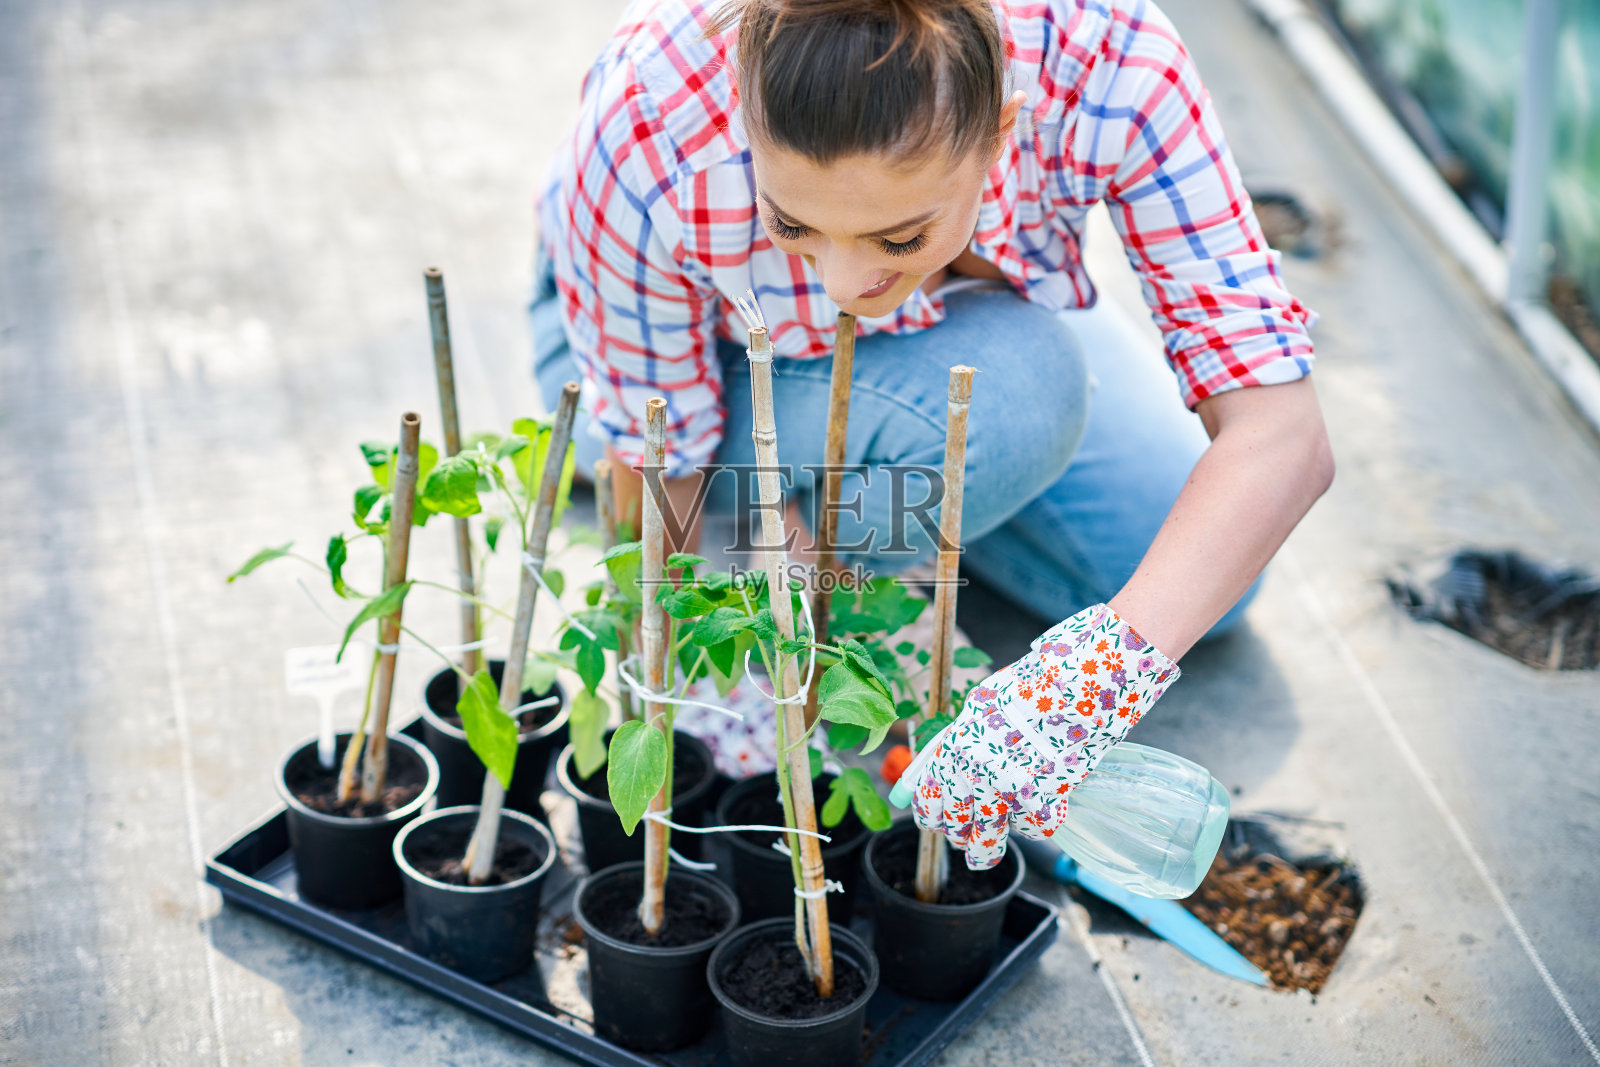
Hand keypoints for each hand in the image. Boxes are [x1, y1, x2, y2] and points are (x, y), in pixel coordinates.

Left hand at [908, 604, 1178, 868]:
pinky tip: (1037, 807)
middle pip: (955, 826)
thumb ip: (962, 742)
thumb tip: (945, 769)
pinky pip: (1032, 828)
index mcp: (954, 747)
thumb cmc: (1031, 688)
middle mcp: (973, 773)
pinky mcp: (1040, 802)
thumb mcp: (982, 707)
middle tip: (965, 840)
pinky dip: (1034, 822)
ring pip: (986, 840)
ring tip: (986, 856)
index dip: (932, 815)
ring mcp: (1006, 791)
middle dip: (959, 837)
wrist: (1076, 684)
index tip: (938, 821)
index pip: (930, 798)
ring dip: (985, 851)